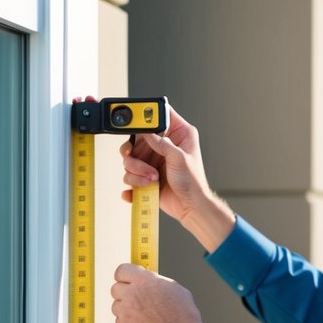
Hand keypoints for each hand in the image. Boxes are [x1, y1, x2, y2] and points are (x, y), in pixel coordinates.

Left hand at [110, 263, 209, 322]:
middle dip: (125, 292)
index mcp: (144, 281)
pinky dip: (127, 322)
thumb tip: (148, 280)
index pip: (122, 270)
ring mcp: (126, 311)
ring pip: (116, 305)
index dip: (125, 275)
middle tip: (136, 298)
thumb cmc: (183, 315)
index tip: (126, 279)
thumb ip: (155, 281)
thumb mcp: (173, 287)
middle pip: (115, 288)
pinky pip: (119, 320)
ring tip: (141, 314)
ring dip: (125, 308)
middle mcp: (132, 294)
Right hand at [120, 107, 234, 251]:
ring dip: (136, 172)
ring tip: (152, 179)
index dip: (147, 115)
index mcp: (177, 134)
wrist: (189, 207)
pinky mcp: (144, 174)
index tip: (137, 124)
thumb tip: (146, 131)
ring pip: (129, 159)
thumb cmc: (193, 183)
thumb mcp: (180, 159)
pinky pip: (129, 175)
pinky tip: (144, 188)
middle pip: (136, 138)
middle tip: (136, 160)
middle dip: (135, 154)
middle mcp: (163, 144)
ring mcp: (152, 159)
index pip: (160, 115)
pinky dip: (133, 183)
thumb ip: (162, 143)